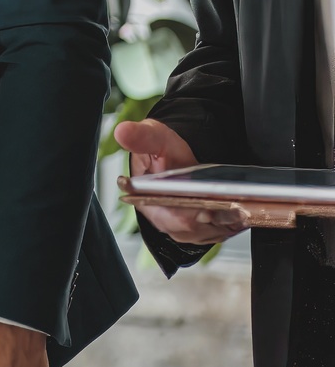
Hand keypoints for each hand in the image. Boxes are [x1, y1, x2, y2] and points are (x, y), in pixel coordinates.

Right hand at [115, 118, 247, 245]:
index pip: (168, 217)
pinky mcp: (200, 231)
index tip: (207, 208)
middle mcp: (163, 219)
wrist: (176, 159)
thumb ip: (141, 136)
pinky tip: (243, 214)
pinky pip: (218, 233)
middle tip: (238, 208)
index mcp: (146, 200)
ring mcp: (182, 228)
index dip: (188, 215)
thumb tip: (122, 132)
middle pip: (192, 228)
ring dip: (227, 223)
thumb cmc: (163, 150)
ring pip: (208, 233)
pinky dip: (232, 226)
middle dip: (216, 218)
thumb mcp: (153, 138)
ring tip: (244, 210)